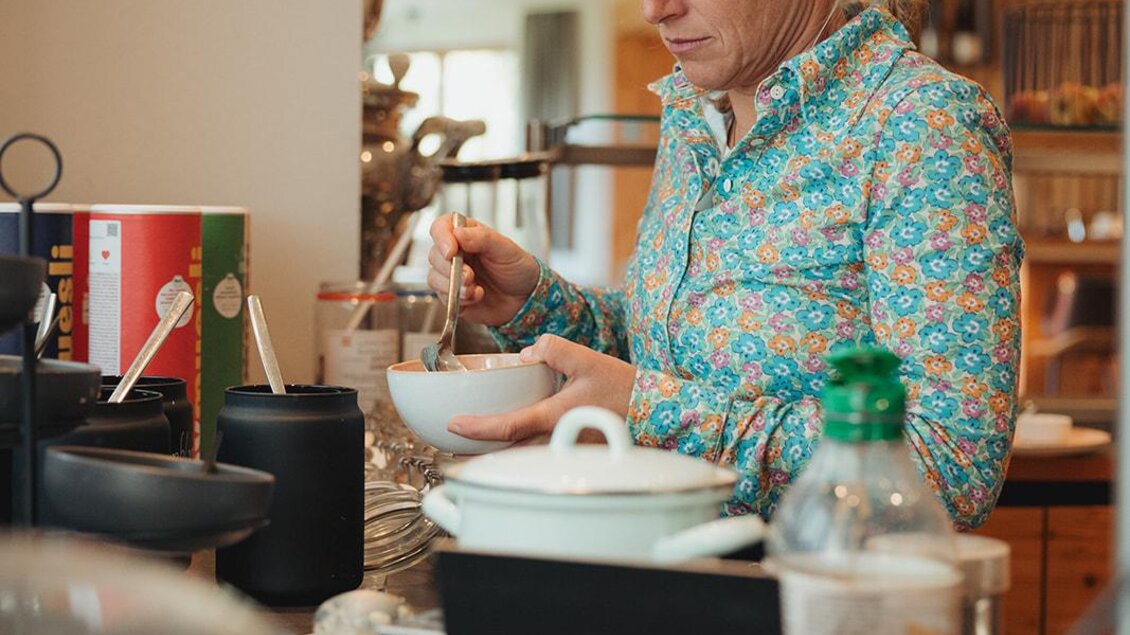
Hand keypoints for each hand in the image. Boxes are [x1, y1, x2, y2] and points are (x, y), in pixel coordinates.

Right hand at [428, 213, 539, 325]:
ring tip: (475, 288)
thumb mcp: (505, 248)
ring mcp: (451, 275)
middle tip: (470, 276)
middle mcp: (455, 253)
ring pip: (434, 277)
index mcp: (466, 235)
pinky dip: (460, 299)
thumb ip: (482, 238)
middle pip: (434, 255)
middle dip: (450, 268)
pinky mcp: (452, 295)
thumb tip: (457, 233)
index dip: (441, 238)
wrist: (525, 298)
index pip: (441, 228)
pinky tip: (477, 296)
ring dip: (454, 285)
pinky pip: (443, 297)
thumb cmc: (517, 268)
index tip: (451, 251)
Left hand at [448, 335, 635, 443]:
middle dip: (480, 448)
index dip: (478, 428)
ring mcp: (567, 451)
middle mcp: (559, 439)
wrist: (653, 410)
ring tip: (480, 440)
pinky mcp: (574, 453)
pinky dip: (522, 449)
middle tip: (458, 438)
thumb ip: (552, 348)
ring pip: (524, 457)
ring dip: (500, 451)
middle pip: (509, 452)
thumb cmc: (624, 387)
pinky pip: (541, 455)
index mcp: (557, 415)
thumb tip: (526, 354)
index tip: (454, 426)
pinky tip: (515, 440)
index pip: (509, 427)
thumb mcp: (587, 357)